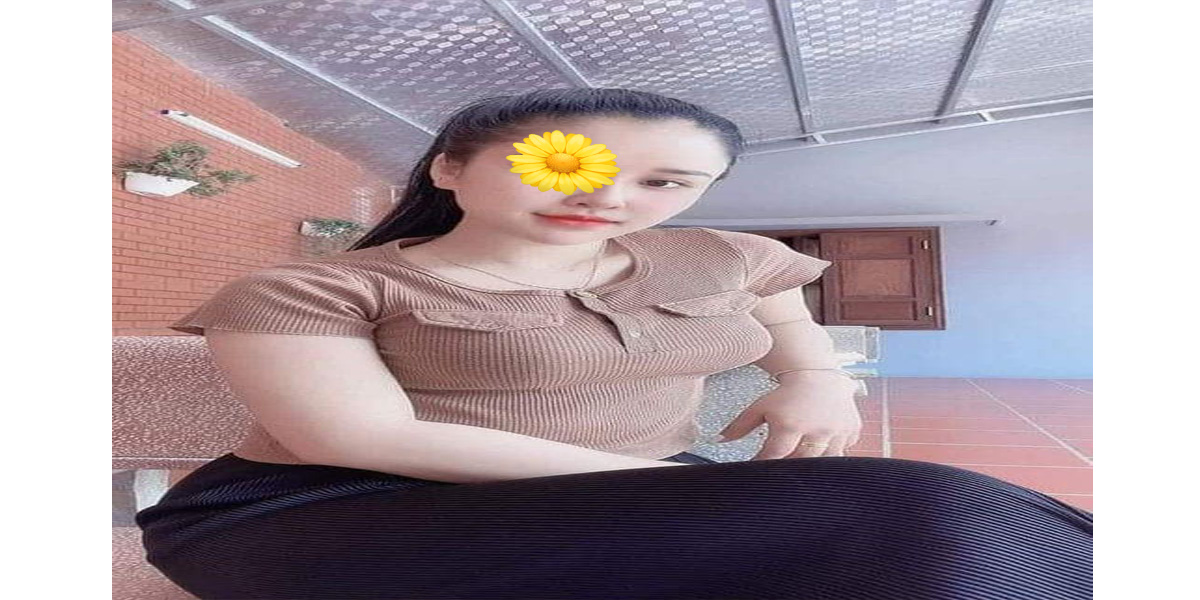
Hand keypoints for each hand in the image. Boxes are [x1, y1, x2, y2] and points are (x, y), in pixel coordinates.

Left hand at [717, 374, 862, 458]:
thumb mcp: (760, 407)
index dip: (765, 466)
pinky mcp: (852, 430)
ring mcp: (837, 431)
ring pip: (825, 463)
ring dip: (813, 466)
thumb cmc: (786, 393)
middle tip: (781, 468)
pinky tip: (823, 453)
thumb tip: (718, 440)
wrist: (817, 374)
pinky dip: (832, 456)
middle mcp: (816, 429)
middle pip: (802, 464)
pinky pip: (843, 452)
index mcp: (790, 424)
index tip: (758, 472)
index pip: (775, 457)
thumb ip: (740, 425)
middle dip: (790, 469)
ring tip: (802, 462)